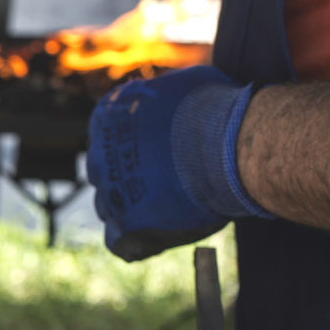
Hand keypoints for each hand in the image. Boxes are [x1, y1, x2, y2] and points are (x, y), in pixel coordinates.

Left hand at [87, 64, 271, 260]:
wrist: (229, 147)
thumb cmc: (216, 111)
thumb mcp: (182, 86)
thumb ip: (162, 100)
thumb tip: (167, 104)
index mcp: (107, 117)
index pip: (111, 138)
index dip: (138, 148)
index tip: (161, 155)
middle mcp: (100, 157)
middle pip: (108, 175)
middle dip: (133, 179)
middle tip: (169, 182)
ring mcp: (110, 195)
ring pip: (112, 209)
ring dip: (135, 209)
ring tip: (173, 206)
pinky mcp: (126, 228)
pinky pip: (120, 243)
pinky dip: (137, 240)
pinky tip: (160, 233)